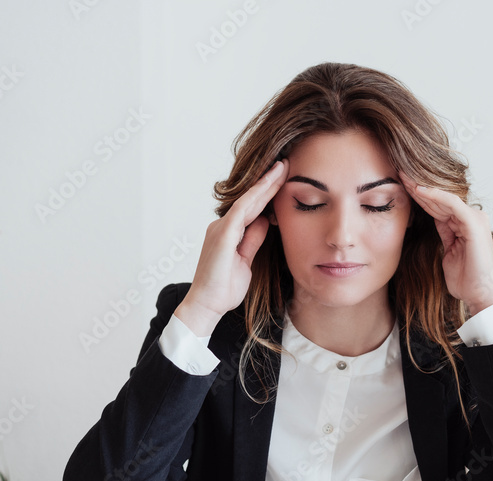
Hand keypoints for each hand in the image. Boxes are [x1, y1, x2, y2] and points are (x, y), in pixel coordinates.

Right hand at [175, 159, 288, 335]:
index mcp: (228, 233)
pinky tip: (268, 185)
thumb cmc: (223, 288)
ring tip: (282, 168)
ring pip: (247, 201)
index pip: (252, 208)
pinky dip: (255, 197)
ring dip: (265, 184)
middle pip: (250, 200)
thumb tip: (265, 221)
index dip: (268, 192)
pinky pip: (241, 211)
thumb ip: (253, 239)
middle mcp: (223, 226)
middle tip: (286, 163)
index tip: (284, 178)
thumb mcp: (245, 261)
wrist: (206, 306)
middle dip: (268, 181)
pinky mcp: (223, 235)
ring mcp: (221, 229)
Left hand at [398, 171, 492, 313]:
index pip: (438, 205)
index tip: (400, 186)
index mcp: (464, 224)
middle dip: (418, 187)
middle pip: (440, 199)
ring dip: (423, 188)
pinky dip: (435, 196)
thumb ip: (444, 234)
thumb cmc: (465, 279)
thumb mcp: (448, 252)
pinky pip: (452, 205)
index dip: (419, 196)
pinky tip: (419, 190)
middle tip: (399, 174)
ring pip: (444, 198)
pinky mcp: (474, 223)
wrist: (480, 293)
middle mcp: (471, 217)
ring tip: (405, 177)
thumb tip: (432, 221)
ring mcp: (474, 218)